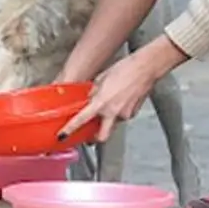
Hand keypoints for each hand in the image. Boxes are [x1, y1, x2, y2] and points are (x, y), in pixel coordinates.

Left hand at [57, 35, 188, 142]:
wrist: (145, 68)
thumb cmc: (125, 69)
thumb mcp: (101, 78)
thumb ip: (94, 91)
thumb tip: (90, 97)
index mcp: (101, 102)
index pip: (81, 119)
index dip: (69, 129)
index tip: (62, 136)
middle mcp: (112, 112)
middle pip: (101, 136)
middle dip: (94, 139)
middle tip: (89, 135)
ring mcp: (124, 115)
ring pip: (112, 124)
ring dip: (108, 119)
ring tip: (109, 104)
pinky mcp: (133, 113)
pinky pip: (122, 117)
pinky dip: (118, 112)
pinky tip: (120, 101)